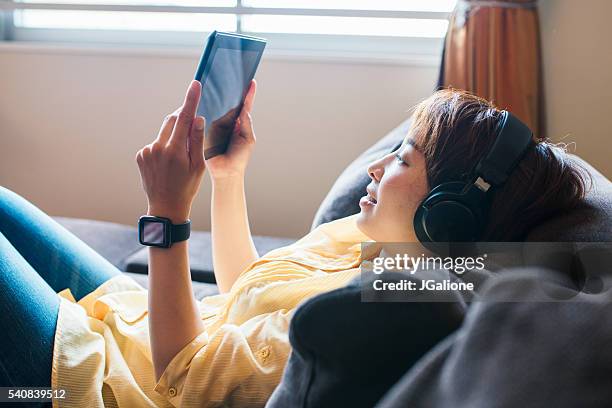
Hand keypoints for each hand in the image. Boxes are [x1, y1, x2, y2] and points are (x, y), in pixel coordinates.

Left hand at [136, 80, 205, 221]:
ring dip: (173, 136)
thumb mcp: (198, 165)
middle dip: (183, 119)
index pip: (184, 118)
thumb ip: (197, 140)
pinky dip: (164, 146)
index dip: (191, 99)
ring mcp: (147, 151)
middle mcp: (158, 147)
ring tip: (179, 158)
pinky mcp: (140, 155)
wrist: (165, 207)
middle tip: (193, 128)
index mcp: (174, 150)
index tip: (195, 85)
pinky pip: (156, 143)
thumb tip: (197, 119)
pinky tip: (168, 164)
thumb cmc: (186, 187)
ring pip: (164, 132)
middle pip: (172, 120)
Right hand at [206, 79, 256, 181]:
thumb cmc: (239, 158)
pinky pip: (204, 119)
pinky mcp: (205, 131)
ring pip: (215, 109)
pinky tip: (203, 100)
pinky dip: (203, 110)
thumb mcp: (248, 140)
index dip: (248, 93)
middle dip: (230, 90)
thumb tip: (246, 110)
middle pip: (228, 103)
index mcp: (239, 123)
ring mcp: (215, 125)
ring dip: (216, 98)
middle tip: (231, 75)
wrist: (226, 173)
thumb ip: (247, 125)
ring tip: (217, 83)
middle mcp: (227, 122)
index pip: (244, 106)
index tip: (251, 81)